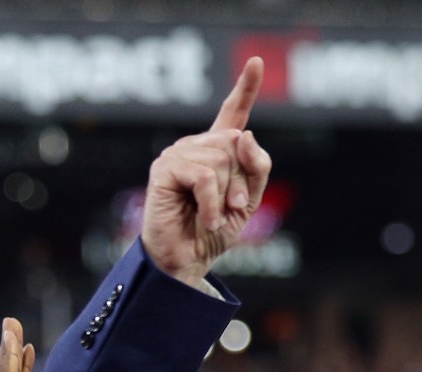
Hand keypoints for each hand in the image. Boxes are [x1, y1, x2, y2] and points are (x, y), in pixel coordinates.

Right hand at [140, 60, 271, 288]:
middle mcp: (197, 146)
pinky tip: (207, 220)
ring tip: (214, 217)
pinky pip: (204, 175)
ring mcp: (178, 153)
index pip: (233, 114)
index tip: (256, 61)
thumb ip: (256, 168)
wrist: (186, 260)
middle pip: (236, 142)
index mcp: (218, 151)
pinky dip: (211, 203)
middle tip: (232, 208)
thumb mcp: (249, 200)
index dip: (245, 87)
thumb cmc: (213, 233)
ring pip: (221, 159)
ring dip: (225, 196)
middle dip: (241, 180)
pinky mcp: (164, 168)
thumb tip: (245, 134)